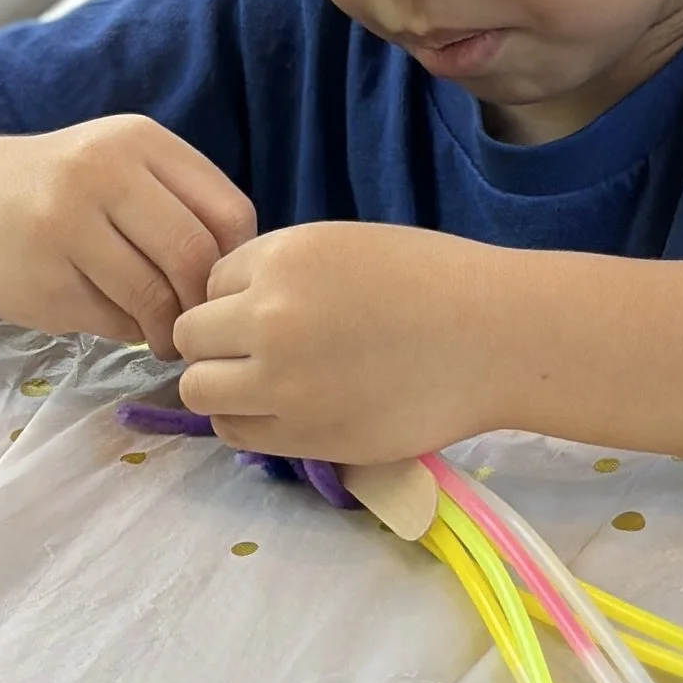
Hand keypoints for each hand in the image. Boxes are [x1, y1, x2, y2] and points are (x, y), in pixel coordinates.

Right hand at [0, 113, 254, 349]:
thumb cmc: (65, 188)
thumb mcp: (126, 167)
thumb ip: (183, 205)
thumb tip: (245, 278)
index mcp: (141, 141)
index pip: (229, 213)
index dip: (237, 261)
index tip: (222, 283)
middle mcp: (103, 171)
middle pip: (193, 256)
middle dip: (202, 302)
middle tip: (195, 321)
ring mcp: (66, 223)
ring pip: (153, 295)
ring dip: (166, 327)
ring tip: (158, 331)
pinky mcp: (41, 277)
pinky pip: (111, 320)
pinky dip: (124, 330)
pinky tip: (108, 314)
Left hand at [174, 223, 502, 465]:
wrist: (491, 338)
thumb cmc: (430, 280)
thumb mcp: (343, 246)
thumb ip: (282, 273)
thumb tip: (230, 310)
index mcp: (283, 258)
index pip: (211, 281)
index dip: (236, 296)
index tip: (271, 309)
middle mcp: (269, 318)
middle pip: (191, 336)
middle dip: (217, 342)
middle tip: (259, 351)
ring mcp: (282, 383)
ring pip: (199, 388)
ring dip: (223, 385)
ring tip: (266, 384)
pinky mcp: (304, 436)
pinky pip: (236, 431)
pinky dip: (248, 421)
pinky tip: (285, 410)